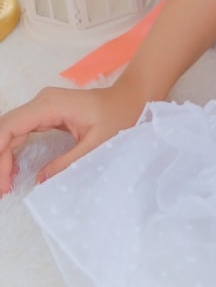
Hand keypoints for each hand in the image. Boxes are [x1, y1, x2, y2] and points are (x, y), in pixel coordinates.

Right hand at [0, 75, 148, 193]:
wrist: (131, 97)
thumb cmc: (119, 116)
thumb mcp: (96, 144)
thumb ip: (67, 162)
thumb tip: (40, 181)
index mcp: (50, 105)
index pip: (9, 127)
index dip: (0, 155)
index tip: (3, 181)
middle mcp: (41, 101)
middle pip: (5, 129)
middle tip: (2, 189)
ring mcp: (42, 106)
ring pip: (10, 131)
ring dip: (3, 156)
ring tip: (4, 184)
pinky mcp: (45, 113)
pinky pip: (20, 131)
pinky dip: (12, 150)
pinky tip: (12, 170)